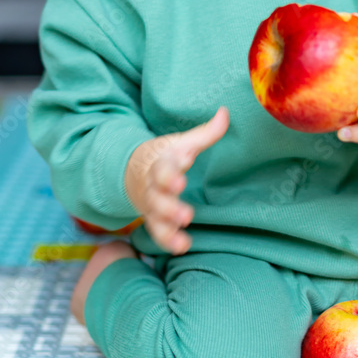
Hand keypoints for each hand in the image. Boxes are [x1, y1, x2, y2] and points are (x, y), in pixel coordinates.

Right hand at [125, 106, 228, 253]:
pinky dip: (168, 240)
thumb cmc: (164, 156)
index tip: (187, 160)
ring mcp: (151, 204)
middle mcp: (153, 186)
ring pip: (156, 215)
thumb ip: (205, 133)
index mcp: (161, 163)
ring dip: (168, 222)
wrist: (132, 171)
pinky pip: (158, 232)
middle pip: (158, 195)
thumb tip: (225, 112)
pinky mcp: (153, 219)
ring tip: (184, 224)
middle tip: (185, 211)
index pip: (165, 165)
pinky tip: (183, 245)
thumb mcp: (181, 143)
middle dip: (169, 203)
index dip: (174, 164)